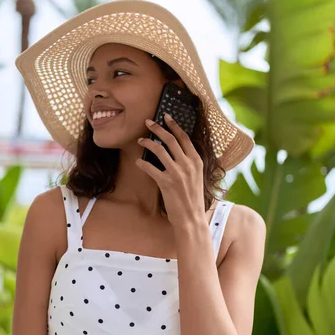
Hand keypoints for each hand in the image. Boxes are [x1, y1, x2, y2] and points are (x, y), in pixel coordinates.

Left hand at [135, 114, 208, 229]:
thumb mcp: (196, 177)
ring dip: (147, 143)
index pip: (184, 137)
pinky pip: (150, 167)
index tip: (166, 116)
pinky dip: (142, 163)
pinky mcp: (166, 183)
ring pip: (159, 150)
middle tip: (147, 122)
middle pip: (170, 140)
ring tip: (140, 141)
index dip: (174, 125)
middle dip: (157, 128)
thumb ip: (189, 163)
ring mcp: (177, 173)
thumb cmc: (192, 199)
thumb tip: (177, 151)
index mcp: (196, 161)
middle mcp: (188, 164)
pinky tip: (138, 162)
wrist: (191, 218)